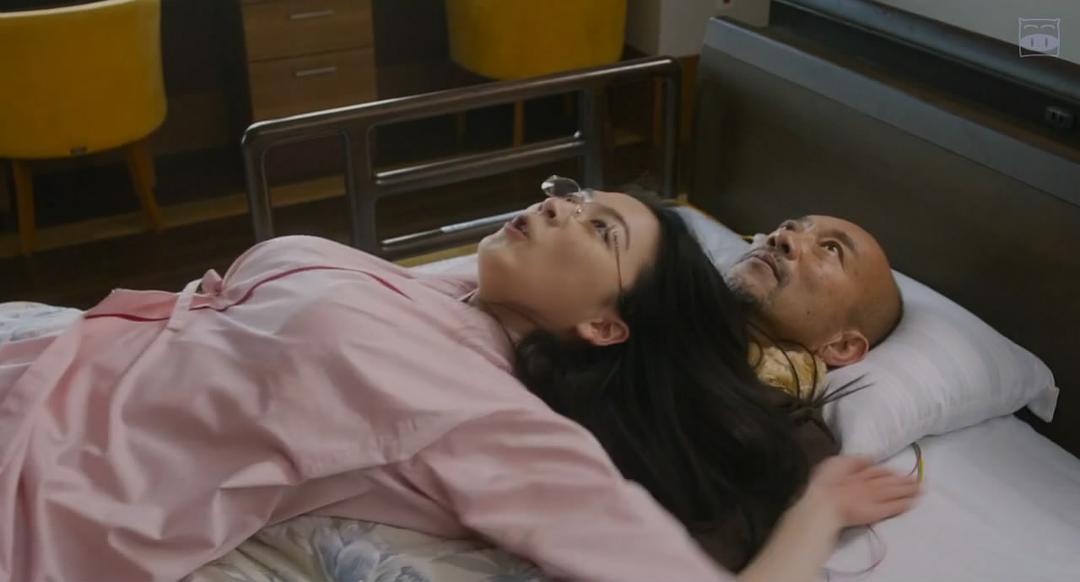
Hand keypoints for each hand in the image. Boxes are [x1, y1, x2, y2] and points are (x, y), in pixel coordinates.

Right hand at [802, 455, 920, 527]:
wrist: (825, 502)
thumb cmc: (825, 483)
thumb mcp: (836, 462)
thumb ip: (855, 460)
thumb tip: (872, 457)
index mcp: (860, 473)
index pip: (879, 472)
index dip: (890, 472)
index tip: (900, 473)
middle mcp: (870, 484)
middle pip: (891, 481)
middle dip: (906, 481)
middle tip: (920, 481)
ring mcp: (875, 497)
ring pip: (895, 492)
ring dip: (909, 491)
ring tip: (921, 490)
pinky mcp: (878, 511)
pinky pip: (894, 506)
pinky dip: (904, 504)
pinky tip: (913, 503)